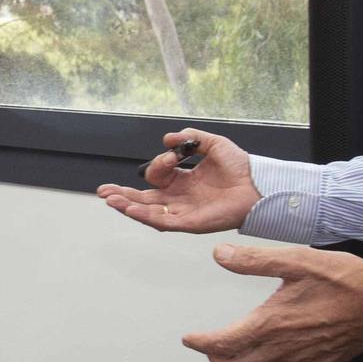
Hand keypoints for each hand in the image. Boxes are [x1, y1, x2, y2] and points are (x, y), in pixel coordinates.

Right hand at [95, 128, 261, 233]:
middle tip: (104, 191)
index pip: (158, 177)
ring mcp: (184, 211)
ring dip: (128, 206)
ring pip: (149, 212)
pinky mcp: (190, 223)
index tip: (172, 155)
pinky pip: (163, 222)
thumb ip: (190, 138)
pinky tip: (130, 208)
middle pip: (145, 198)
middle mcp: (181, 198)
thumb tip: (168, 140)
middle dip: (123, 194)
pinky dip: (145, 216)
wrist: (259, 184)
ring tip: (110, 200)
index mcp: (184, 181)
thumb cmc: (241, 167)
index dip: (158, 165)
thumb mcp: (212, 144)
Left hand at [182, 245, 362, 361]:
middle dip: (217, 358)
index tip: (190, 339)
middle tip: (209, 346)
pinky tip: (273, 357)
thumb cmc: (343, 279)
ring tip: (235, 349)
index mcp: (271, 324)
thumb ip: (253, 260)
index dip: (201, 343)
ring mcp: (302, 361)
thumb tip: (220, 255)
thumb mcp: (294, 260)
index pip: (222, 344)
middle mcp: (283, 349)